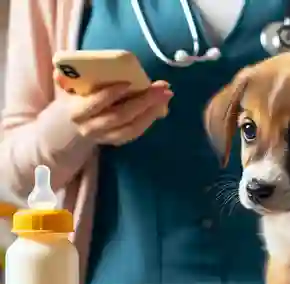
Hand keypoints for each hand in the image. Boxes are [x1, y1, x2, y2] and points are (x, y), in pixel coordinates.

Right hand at [55, 73, 172, 145]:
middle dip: (142, 101)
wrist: (71, 128)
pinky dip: (149, 120)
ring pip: (131, 128)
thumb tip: (61, 72)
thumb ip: (65, 80)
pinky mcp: (116, 141)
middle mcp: (91, 128)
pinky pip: (135, 133)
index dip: (111, 94)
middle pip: (120, 116)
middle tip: (161, 88)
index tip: (127, 82)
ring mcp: (105, 137)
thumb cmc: (73, 100)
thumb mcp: (66, 90)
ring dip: (151, 112)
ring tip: (165, 97)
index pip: (95, 104)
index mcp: (77, 112)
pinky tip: (160, 107)